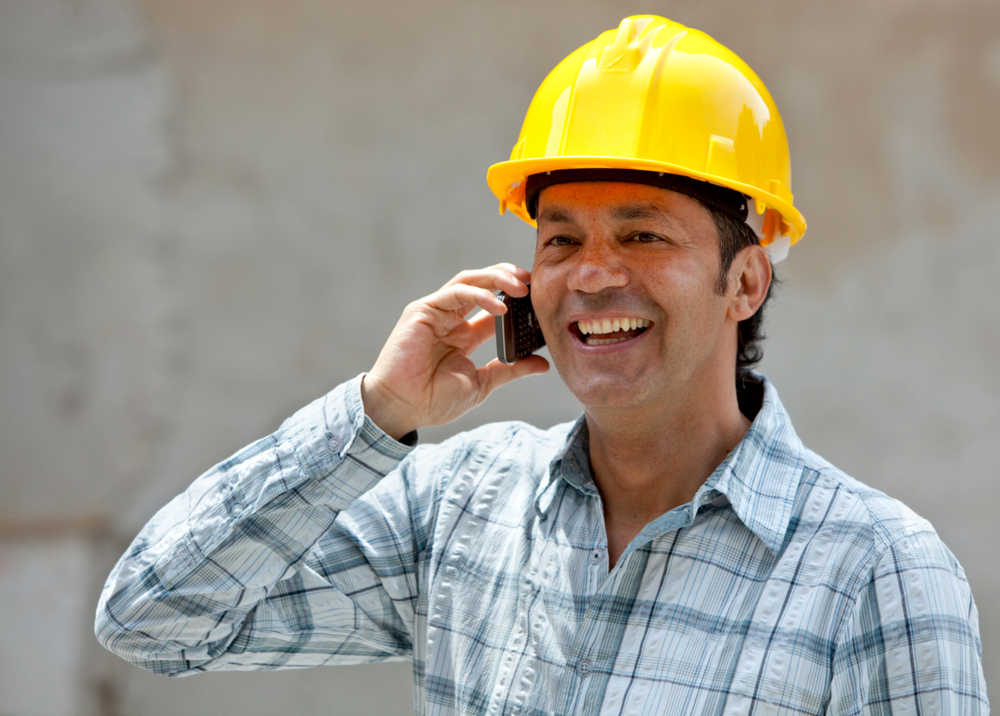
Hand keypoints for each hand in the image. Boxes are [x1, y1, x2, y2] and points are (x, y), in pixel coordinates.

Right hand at [361, 264, 549, 439]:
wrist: (402, 408)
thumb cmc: (434, 399)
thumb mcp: (482, 383)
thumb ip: (510, 370)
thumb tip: (542, 364)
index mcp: (464, 336)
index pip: (495, 308)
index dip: (517, 302)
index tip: (540, 302)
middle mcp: (451, 319)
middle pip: (483, 285)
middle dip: (509, 279)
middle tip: (532, 283)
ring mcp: (436, 312)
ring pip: (470, 281)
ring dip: (497, 279)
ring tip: (521, 287)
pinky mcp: (423, 310)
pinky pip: (454, 292)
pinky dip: (479, 295)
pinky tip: (499, 307)